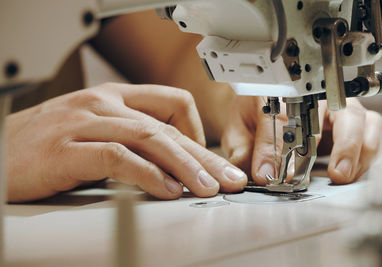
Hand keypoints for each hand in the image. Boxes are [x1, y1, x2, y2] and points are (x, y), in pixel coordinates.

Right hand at [7, 83, 246, 201]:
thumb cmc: (42, 146)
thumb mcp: (93, 132)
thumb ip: (129, 139)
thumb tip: (166, 164)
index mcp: (111, 97)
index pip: (172, 102)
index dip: (197, 130)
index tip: (207, 158)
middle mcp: (102, 104)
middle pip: (169, 126)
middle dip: (205, 155)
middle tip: (228, 179)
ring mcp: (85, 122)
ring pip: (151, 139)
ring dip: (186, 166)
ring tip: (208, 189)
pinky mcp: (69, 147)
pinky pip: (120, 157)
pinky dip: (148, 176)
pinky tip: (166, 191)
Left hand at [221, 96, 381, 184]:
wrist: (268, 106)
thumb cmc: (256, 117)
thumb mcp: (240, 131)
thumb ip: (243, 150)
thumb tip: (257, 171)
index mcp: (276, 93)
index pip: (276, 117)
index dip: (272, 147)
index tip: (267, 173)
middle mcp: (310, 95)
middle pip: (323, 112)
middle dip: (317, 145)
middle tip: (312, 172)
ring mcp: (333, 105)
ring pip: (354, 118)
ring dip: (350, 148)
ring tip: (340, 173)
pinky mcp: (353, 117)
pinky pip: (372, 127)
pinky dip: (367, 148)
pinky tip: (352, 168)